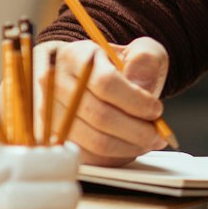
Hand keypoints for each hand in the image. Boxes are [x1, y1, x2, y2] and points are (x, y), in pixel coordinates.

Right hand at [26, 37, 169, 165]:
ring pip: (94, 140)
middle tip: (158, 134)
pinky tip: (129, 148)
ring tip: (147, 142)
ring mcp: (49, 112)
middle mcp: (54, 84)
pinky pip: (87, 155)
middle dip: (137, 130)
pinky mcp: (53, 136)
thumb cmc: (115, 65)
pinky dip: (113, 157)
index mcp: (75, 56)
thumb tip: (140, 82)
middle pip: (100, 116)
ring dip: (127, 146)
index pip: (106, 83)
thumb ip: (145, 59)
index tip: (156, 110)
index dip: (136, 101)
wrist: (87, 77)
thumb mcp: (138, 51)